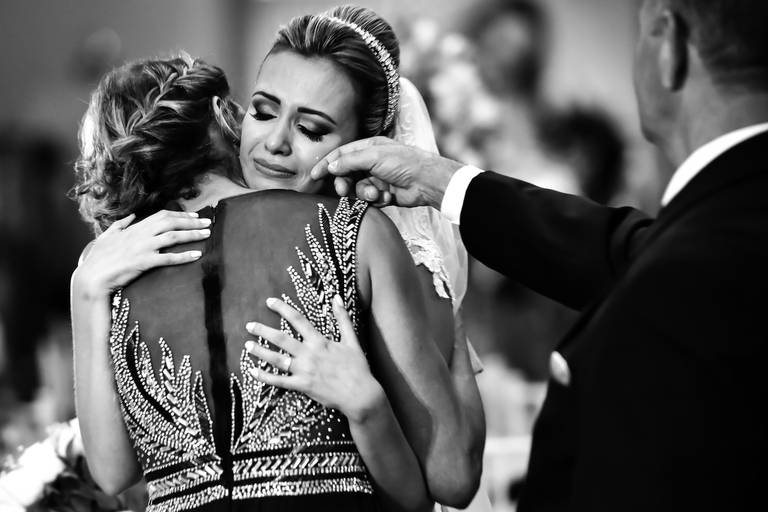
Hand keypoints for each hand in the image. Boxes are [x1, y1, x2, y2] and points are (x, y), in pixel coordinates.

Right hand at [73, 210, 210, 297]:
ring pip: (173, 237)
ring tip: (207, 234)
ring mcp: (143, 247)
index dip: (180, 215)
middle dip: (192, 221)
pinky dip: (184, 256)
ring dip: (192, 235)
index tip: (195, 216)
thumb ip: (120, 224)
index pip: (162, 215)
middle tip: (209, 222)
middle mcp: (141, 234)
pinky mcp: (144, 262)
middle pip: (171, 223)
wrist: (92, 277)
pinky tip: (197, 255)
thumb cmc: (98, 258)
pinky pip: (168, 258)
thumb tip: (131, 215)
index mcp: (135, 228)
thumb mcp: (107, 236)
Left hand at [244, 295, 383, 422]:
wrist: (360, 395)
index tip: (270, 302)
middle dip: (263, 330)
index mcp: (319, 341)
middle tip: (249, 325)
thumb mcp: (352, 340)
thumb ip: (343, 318)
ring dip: (260, 351)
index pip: (297, 319)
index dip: (282, 308)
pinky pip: (279, 381)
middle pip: (281, 338)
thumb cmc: (358, 367)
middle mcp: (309, 354)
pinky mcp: (302, 386)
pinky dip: (265, 377)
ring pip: (276, 359)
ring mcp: (304, 371)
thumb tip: (337, 298)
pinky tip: (253, 372)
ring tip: (247, 345)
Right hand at [310, 137, 463, 208]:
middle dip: (345, 184)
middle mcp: (371, 162)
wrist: (426, 182)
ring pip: (358, 189)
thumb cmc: (403, 163)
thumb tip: (331, 166)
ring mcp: (377, 178)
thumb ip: (350, 161)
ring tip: (375, 193)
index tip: (314, 176)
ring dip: (364, 193)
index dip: (327, 164)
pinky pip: (369, 199)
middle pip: (346, 174)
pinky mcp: (383, 194)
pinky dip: (376, 199)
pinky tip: (387, 197)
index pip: (341, 155)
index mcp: (368, 148)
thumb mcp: (374, 157)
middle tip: (343, 191)